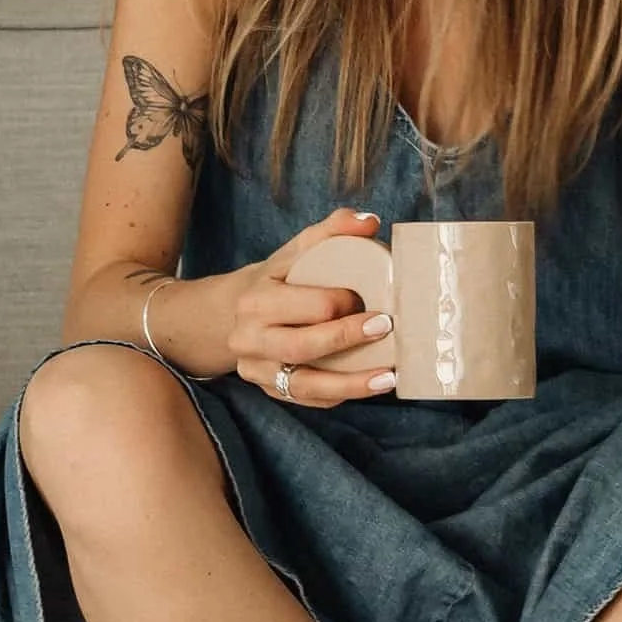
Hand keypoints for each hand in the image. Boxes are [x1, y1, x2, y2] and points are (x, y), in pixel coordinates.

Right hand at [225, 211, 396, 408]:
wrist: (234, 313)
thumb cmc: (276, 280)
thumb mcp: (297, 251)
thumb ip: (332, 231)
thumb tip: (369, 221)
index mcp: (256, 299)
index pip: (309, 305)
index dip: (345, 303)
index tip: (373, 299)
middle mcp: (248, 338)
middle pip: (302, 346)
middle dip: (348, 339)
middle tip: (387, 328)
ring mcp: (256, 369)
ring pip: (304, 385)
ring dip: (350, 384)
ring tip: (388, 377)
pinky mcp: (268, 390)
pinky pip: (307, 400)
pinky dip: (340, 396)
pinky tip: (369, 386)